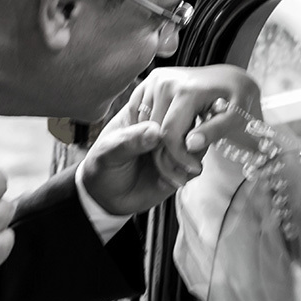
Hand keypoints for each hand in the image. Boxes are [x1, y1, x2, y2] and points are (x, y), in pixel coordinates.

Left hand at [80, 65, 260, 214]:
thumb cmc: (103, 166)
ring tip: (163, 171)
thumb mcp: (107, 152)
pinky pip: (196, 164)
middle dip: (175, 143)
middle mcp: (164, 123)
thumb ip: (128, 140)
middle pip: (188, 120)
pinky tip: (167, 180)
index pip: (166, 102)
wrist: (107, 198)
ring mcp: (177, 144)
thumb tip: (155, 130)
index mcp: (143, 110)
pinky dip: (185, 173)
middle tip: (157, 159)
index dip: (163, 122)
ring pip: (197, 141)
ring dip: (182, 159)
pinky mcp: (184, 165)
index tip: (153, 140)